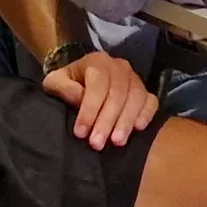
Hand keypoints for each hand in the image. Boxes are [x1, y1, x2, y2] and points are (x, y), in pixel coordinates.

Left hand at [40, 51, 160, 148]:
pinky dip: (146, 114)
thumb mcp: (55, 82)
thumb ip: (63, 88)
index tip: (81, 133)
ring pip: (135, 98)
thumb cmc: (68, 83)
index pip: (97, 85)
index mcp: (97, 62)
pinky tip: (138, 129)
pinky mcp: (145, 91)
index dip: (89, 110)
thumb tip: (79, 99)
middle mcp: (119, 67)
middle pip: (117, 94)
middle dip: (107, 121)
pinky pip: (151, 102)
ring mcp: (135, 78)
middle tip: (97, 144)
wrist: (82, 77)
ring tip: (116, 142)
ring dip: (126, 121)